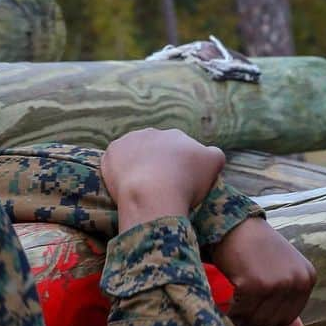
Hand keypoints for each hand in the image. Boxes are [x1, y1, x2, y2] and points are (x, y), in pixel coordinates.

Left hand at [101, 128, 225, 230]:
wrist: (152, 194)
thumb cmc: (186, 182)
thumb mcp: (213, 164)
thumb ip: (214, 154)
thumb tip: (209, 153)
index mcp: (177, 135)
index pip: (180, 150)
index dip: (180, 168)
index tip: (179, 185)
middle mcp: (154, 132)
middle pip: (156, 150)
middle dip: (158, 164)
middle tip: (159, 188)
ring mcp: (130, 140)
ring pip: (134, 153)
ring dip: (137, 166)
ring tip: (141, 188)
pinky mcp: (111, 152)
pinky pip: (115, 161)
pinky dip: (119, 172)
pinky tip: (125, 187)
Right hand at [210, 217, 315, 325]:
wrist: (233, 223)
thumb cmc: (256, 247)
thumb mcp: (279, 272)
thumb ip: (288, 305)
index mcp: (307, 278)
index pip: (288, 316)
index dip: (267, 318)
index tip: (250, 312)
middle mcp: (296, 281)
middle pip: (272, 320)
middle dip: (252, 320)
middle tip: (235, 312)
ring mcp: (276, 283)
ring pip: (256, 319)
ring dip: (240, 318)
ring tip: (229, 309)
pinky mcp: (254, 285)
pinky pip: (241, 311)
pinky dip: (230, 311)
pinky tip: (223, 304)